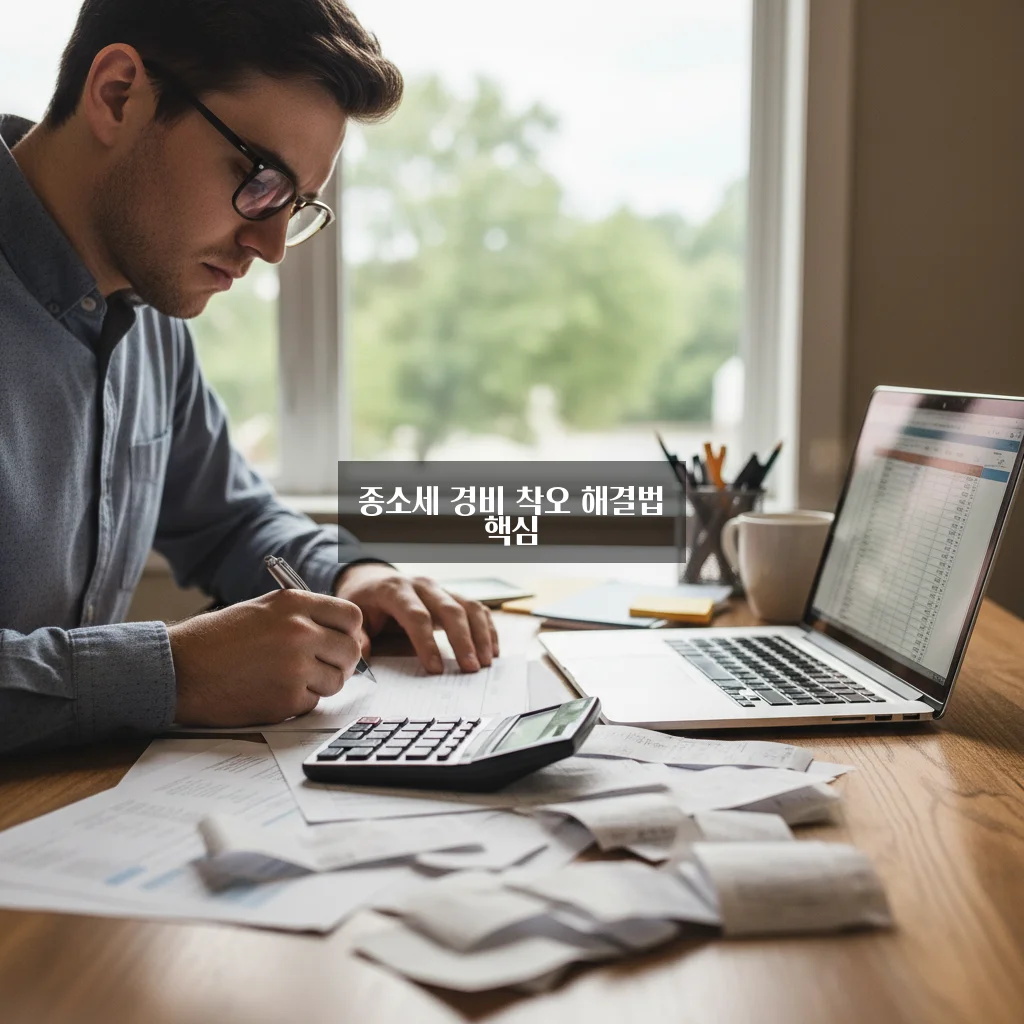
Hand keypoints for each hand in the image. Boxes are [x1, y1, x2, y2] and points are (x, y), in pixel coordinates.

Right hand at [169, 589, 363, 725]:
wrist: (179, 668)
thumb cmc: (216, 639)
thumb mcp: (263, 609)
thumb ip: (304, 616)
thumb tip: (340, 633)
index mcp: (295, 604)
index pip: (352, 617)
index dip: (350, 632)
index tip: (342, 640)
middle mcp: (300, 632)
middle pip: (351, 651)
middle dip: (342, 661)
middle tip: (325, 666)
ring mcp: (295, 667)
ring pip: (336, 681)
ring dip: (321, 683)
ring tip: (292, 678)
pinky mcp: (286, 699)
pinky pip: (313, 702)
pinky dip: (299, 701)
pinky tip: (273, 690)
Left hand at [335, 563, 498, 673]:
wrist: (372, 578)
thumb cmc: (364, 601)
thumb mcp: (354, 615)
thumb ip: (359, 636)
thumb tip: (364, 657)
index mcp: (395, 590)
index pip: (416, 615)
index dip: (426, 642)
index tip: (435, 669)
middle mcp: (422, 585)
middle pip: (449, 609)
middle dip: (462, 640)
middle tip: (470, 668)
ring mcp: (441, 588)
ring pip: (468, 607)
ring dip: (480, 635)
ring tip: (485, 662)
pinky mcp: (453, 595)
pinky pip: (477, 608)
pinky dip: (487, 629)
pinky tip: (492, 650)